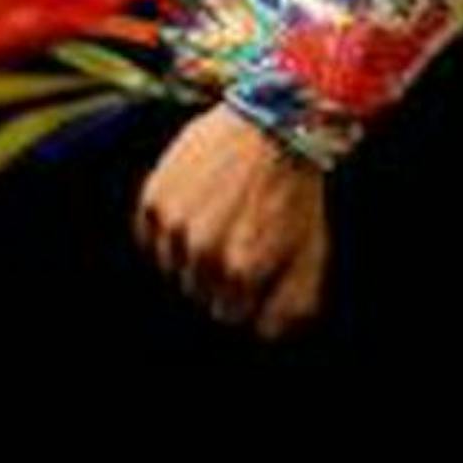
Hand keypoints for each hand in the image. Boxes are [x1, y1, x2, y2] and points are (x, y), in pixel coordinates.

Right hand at [133, 103, 329, 337]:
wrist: (272, 126)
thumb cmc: (295, 191)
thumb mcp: (311, 252)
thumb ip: (292, 304)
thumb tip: (267, 336)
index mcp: (243, 271)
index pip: (229, 315)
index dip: (244, 298)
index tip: (255, 273)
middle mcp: (203, 254)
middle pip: (199, 294)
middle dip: (220, 278)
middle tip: (240, 241)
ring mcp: (174, 227)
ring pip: (173, 269)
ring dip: (193, 257)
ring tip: (220, 222)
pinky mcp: (154, 200)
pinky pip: (150, 240)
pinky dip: (168, 234)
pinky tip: (195, 211)